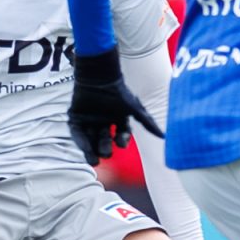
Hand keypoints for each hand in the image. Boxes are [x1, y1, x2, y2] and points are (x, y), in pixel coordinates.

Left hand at [68, 49, 162, 164]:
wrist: (99, 77)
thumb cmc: (118, 91)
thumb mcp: (135, 109)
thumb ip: (148, 122)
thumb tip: (163, 136)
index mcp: (117, 118)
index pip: (120, 135)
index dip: (121, 141)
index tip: (121, 144)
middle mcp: (103, 120)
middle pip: (104, 140)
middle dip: (105, 148)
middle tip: (106, 154)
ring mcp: (89, 119)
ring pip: (90, 139)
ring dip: (91, 151)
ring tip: (94, 162)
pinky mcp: (76, 118)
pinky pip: (77, 133)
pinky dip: (81, 142)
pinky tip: (85, 149)